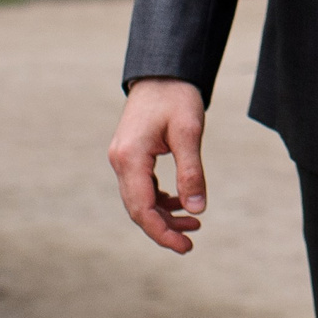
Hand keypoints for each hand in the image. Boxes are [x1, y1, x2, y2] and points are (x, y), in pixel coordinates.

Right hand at [108, 76, 208, 253]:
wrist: (163, 70)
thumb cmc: (176, 96)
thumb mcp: (189, 132)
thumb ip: (191, 172)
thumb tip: (197, 210)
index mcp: (130, 158)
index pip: (142, 209)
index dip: (162, 232)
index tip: (186, 246)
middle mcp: (120, 161)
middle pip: (138, 209)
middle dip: (164, 228)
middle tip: (192, 241)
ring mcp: (123, 158)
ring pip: (140, 200)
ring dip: (163, 215)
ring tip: (193, 223)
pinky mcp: (131, 155)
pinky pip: (142, 187)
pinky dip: (160, 199)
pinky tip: (180, 203)